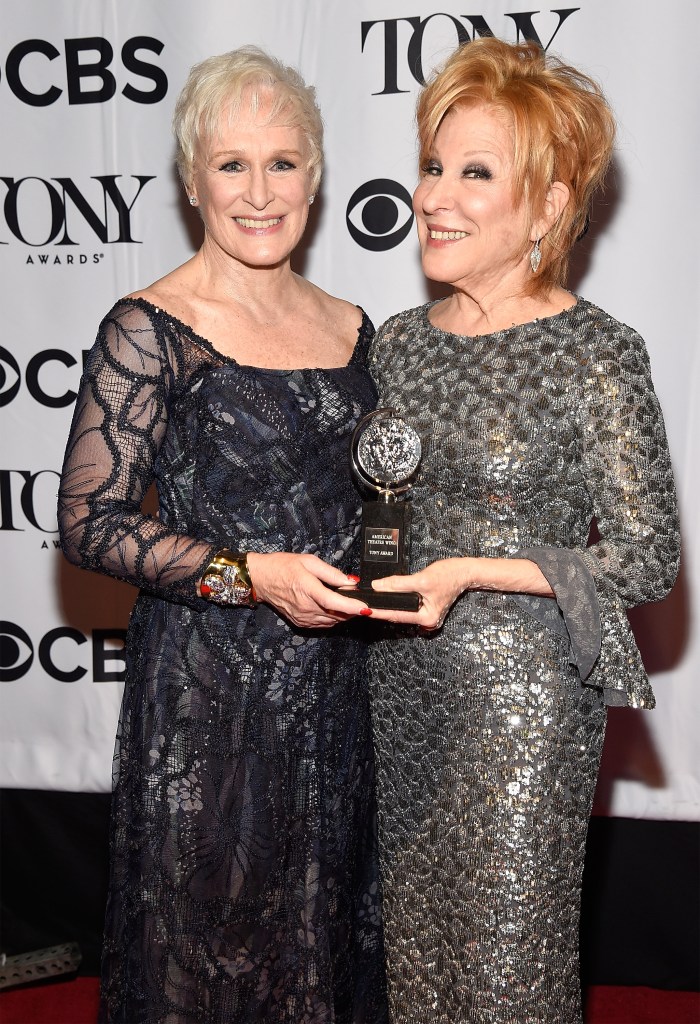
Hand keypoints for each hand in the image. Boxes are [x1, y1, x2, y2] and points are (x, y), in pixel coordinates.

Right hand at [246, 552, 366, 628]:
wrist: (261, 579)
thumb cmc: (283, 566)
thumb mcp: (308, 561)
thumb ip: (331, 573)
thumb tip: (351, 582)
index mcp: (307, 589)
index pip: (334, 602)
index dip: (352, 606)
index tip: (366, 607)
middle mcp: (305, 607)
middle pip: (337, 614)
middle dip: (352, 608)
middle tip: (359, 598)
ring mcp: (303, 617)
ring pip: (332, 621)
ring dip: (344, 614)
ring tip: (347, 601)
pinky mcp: (301, 623)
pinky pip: (324, 624)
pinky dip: (333, 617)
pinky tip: (333, 607)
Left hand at [369, 558, 471, 628]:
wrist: (465, 571)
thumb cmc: (449, 575)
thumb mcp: (421, 579)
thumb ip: (398, 584)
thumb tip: (378, 586)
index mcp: (426, 619)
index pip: (396, 615)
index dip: (378, 611)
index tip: (363, 608)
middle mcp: (426, 621)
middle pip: (398, 615)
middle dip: (381, 609)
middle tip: (362, 603)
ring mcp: (425, 615)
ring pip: (401, 610)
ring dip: (387, 605)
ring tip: (370, 600)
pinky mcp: (424, 607)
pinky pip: (406, 606)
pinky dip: (396, 601)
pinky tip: (386, 596)